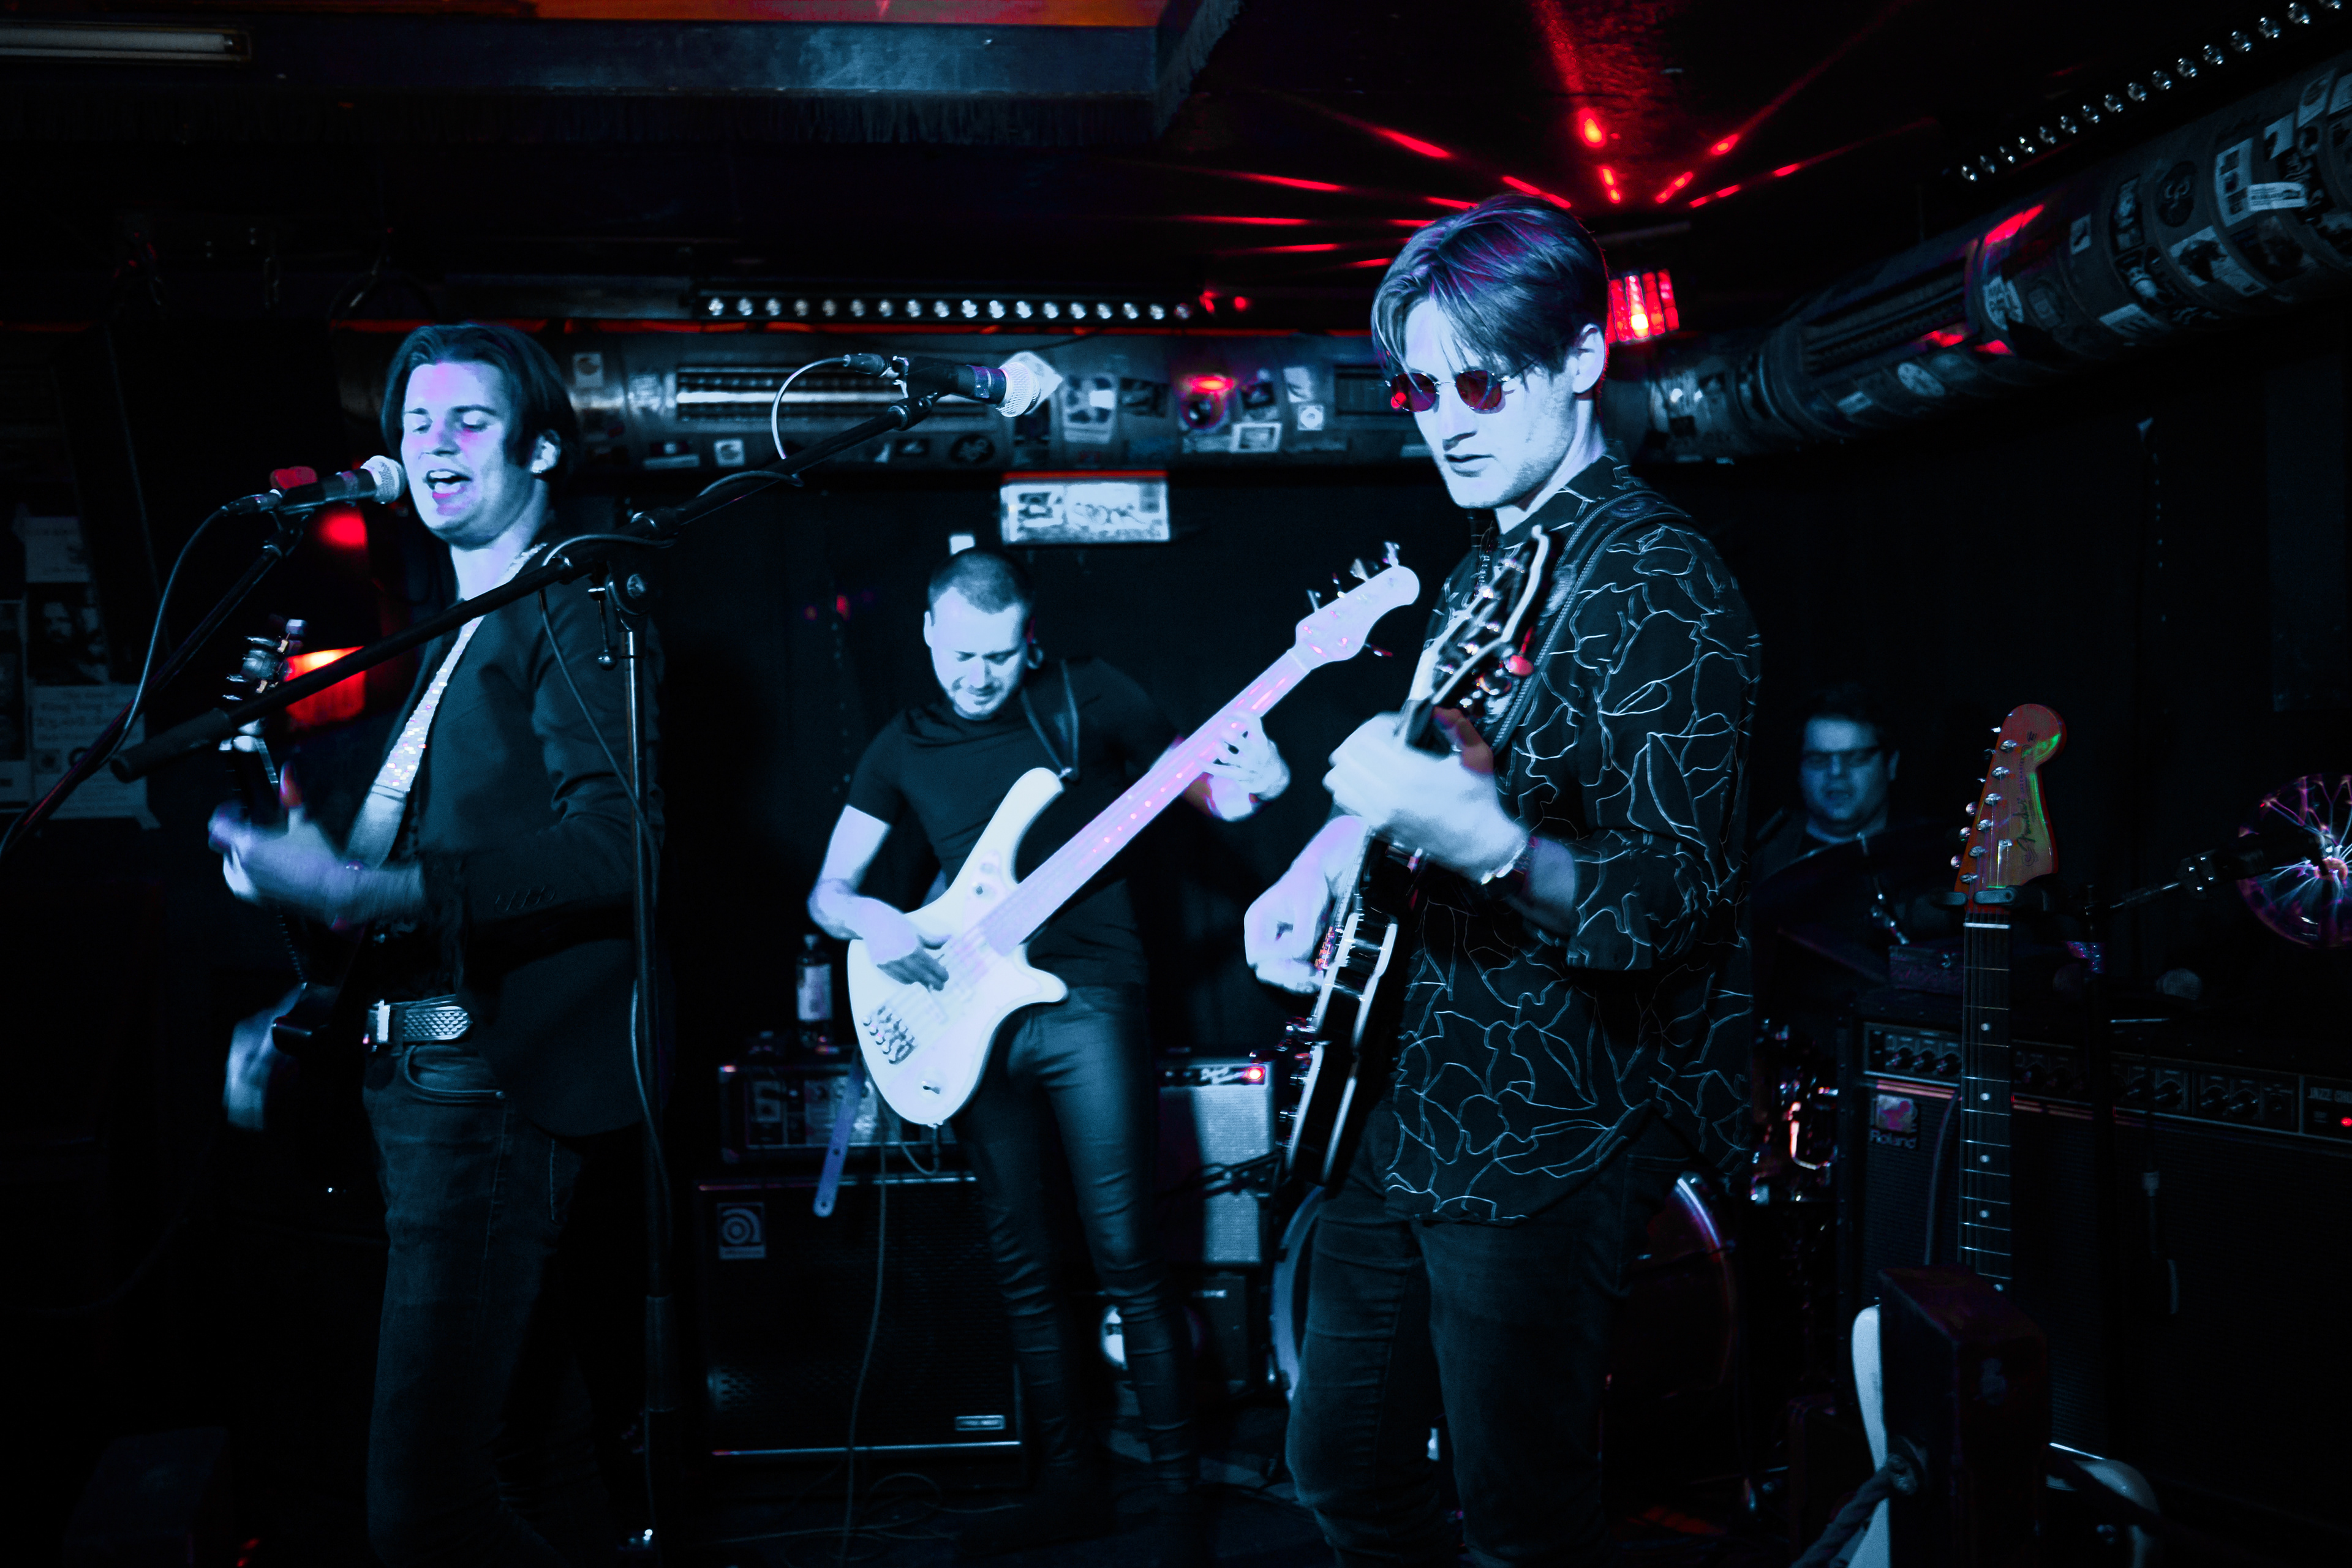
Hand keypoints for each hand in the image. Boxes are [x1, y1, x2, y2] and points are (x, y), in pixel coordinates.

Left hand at [211, 804, 367, 924]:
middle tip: (260, 827)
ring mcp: (247, 888)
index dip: (226, 813)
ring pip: (233, 863)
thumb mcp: (305, 823)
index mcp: (248, 847)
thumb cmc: (320, 861)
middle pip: (226, 844)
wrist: (335, 893)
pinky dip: (251, 869)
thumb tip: (287, 773)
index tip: (238, 809)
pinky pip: (243, 879)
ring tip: (269, 847)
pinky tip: (275, 864)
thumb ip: (291, 797)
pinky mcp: (257, 900)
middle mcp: (241, 869)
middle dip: (240, 833)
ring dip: (244, 852)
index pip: (218, 826)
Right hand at [856, 899, 948, 990]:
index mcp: (913, 947)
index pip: (930, 965)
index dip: (939, 973)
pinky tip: (913, 978)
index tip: (946, 977)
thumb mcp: (916, 930)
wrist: (871, 919)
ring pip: (909, 979)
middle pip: (921, 975)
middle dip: (933, 982)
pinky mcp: (880, 965)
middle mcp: (901, 957)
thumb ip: (932, 939)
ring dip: (919, 982)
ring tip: (927, 983)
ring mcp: (889, 963)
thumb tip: (949, 939)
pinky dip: (906, 979)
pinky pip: (896, 977)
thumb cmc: (896, 922)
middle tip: (941, 986)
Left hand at [1204, 719, 1289, 800]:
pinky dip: (1207, 765)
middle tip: (1222, 732)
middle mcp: (1254, 753)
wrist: (1273, 780)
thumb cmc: (1262, 754)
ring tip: (1217, 745)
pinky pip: (1220, 771)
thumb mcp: (1262, 740)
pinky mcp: (1239, 777)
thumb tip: (1231, 715)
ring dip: (1217, 748)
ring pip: (1226, 756)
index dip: (1238, 713)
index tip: (1228, 714)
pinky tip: (1198, 759)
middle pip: (1235, 739)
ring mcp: (1246, 766)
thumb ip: (1251, 729)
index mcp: (1261, 740)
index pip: (1251, 720)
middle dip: (1225, 733)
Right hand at [1244, 816, 1364, 992]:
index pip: (1258, 954)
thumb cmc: (1310, 885)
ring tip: (1319, 978)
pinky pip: (1290, 972)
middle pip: (1265, 969)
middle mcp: (1261, 936)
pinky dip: (1303, 978)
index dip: (1278, 961)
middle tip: (1313, 975)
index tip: (1302, 960)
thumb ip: (1301, 935)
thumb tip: (1299, 958)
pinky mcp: (1288, 950)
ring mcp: (1274, 945)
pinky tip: (1318, 976)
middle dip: (1289, 975)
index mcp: (1257, 921)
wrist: (1321, 876)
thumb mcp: (1307, 908)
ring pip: (1278, 975)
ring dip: (1298, 980)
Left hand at [1323, 708, 1525, 881]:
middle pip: (1345, 755)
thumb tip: (1433, 710)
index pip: (1367, 737)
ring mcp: (1379, 813)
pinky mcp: (1376, 827)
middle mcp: (1388, 794)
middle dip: (1359, 740)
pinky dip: (1349, 785)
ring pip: (1338, 778)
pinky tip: (1367, 780)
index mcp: (1411, 772)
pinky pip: (1345, 800)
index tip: (1393, 726)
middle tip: (1377, 739)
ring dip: (1349, 763)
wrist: (1478, 844)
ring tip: (1368, 759)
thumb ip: (1452, 726)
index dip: (1377, 725)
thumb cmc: (1477, 800)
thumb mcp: (1474, 755)